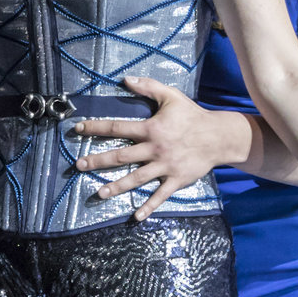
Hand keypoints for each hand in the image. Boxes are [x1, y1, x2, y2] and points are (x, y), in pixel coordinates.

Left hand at [72, 77, 253, 216]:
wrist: (219, 136)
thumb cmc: (192, 115)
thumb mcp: (171, 96)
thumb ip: (148, 86)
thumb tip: (125, 79)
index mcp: (151, 129)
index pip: (118, 127)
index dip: (96, 127)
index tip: (78, 129)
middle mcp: (154, 149)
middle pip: (121, 156)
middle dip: (98, 161)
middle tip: (79, 166)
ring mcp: (165, 167)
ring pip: (137, 178)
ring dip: (117, 187)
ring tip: (100, 193)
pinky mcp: (176, 180)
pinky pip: (160, 195)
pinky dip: (149, 206)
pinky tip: (136, 216)